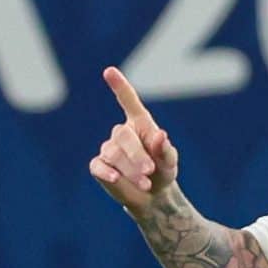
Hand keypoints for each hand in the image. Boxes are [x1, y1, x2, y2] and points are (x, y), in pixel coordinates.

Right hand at [89, 65, 180, 210]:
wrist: (152, 196)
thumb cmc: (162, 171)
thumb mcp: (169, 162)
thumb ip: (165, 150)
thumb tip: (160, 135)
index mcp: (140, 124)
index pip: (128, 101)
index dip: (119, 86)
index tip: (109, 71)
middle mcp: (122, 133)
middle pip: (123, 136)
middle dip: (137, 155)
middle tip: (149, 171)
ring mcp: (109, 149)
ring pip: (113, 154)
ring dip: (130, 170)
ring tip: (146, 183)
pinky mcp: (99, 166)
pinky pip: (98, 166)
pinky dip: (107, 173)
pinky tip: (116, 179)